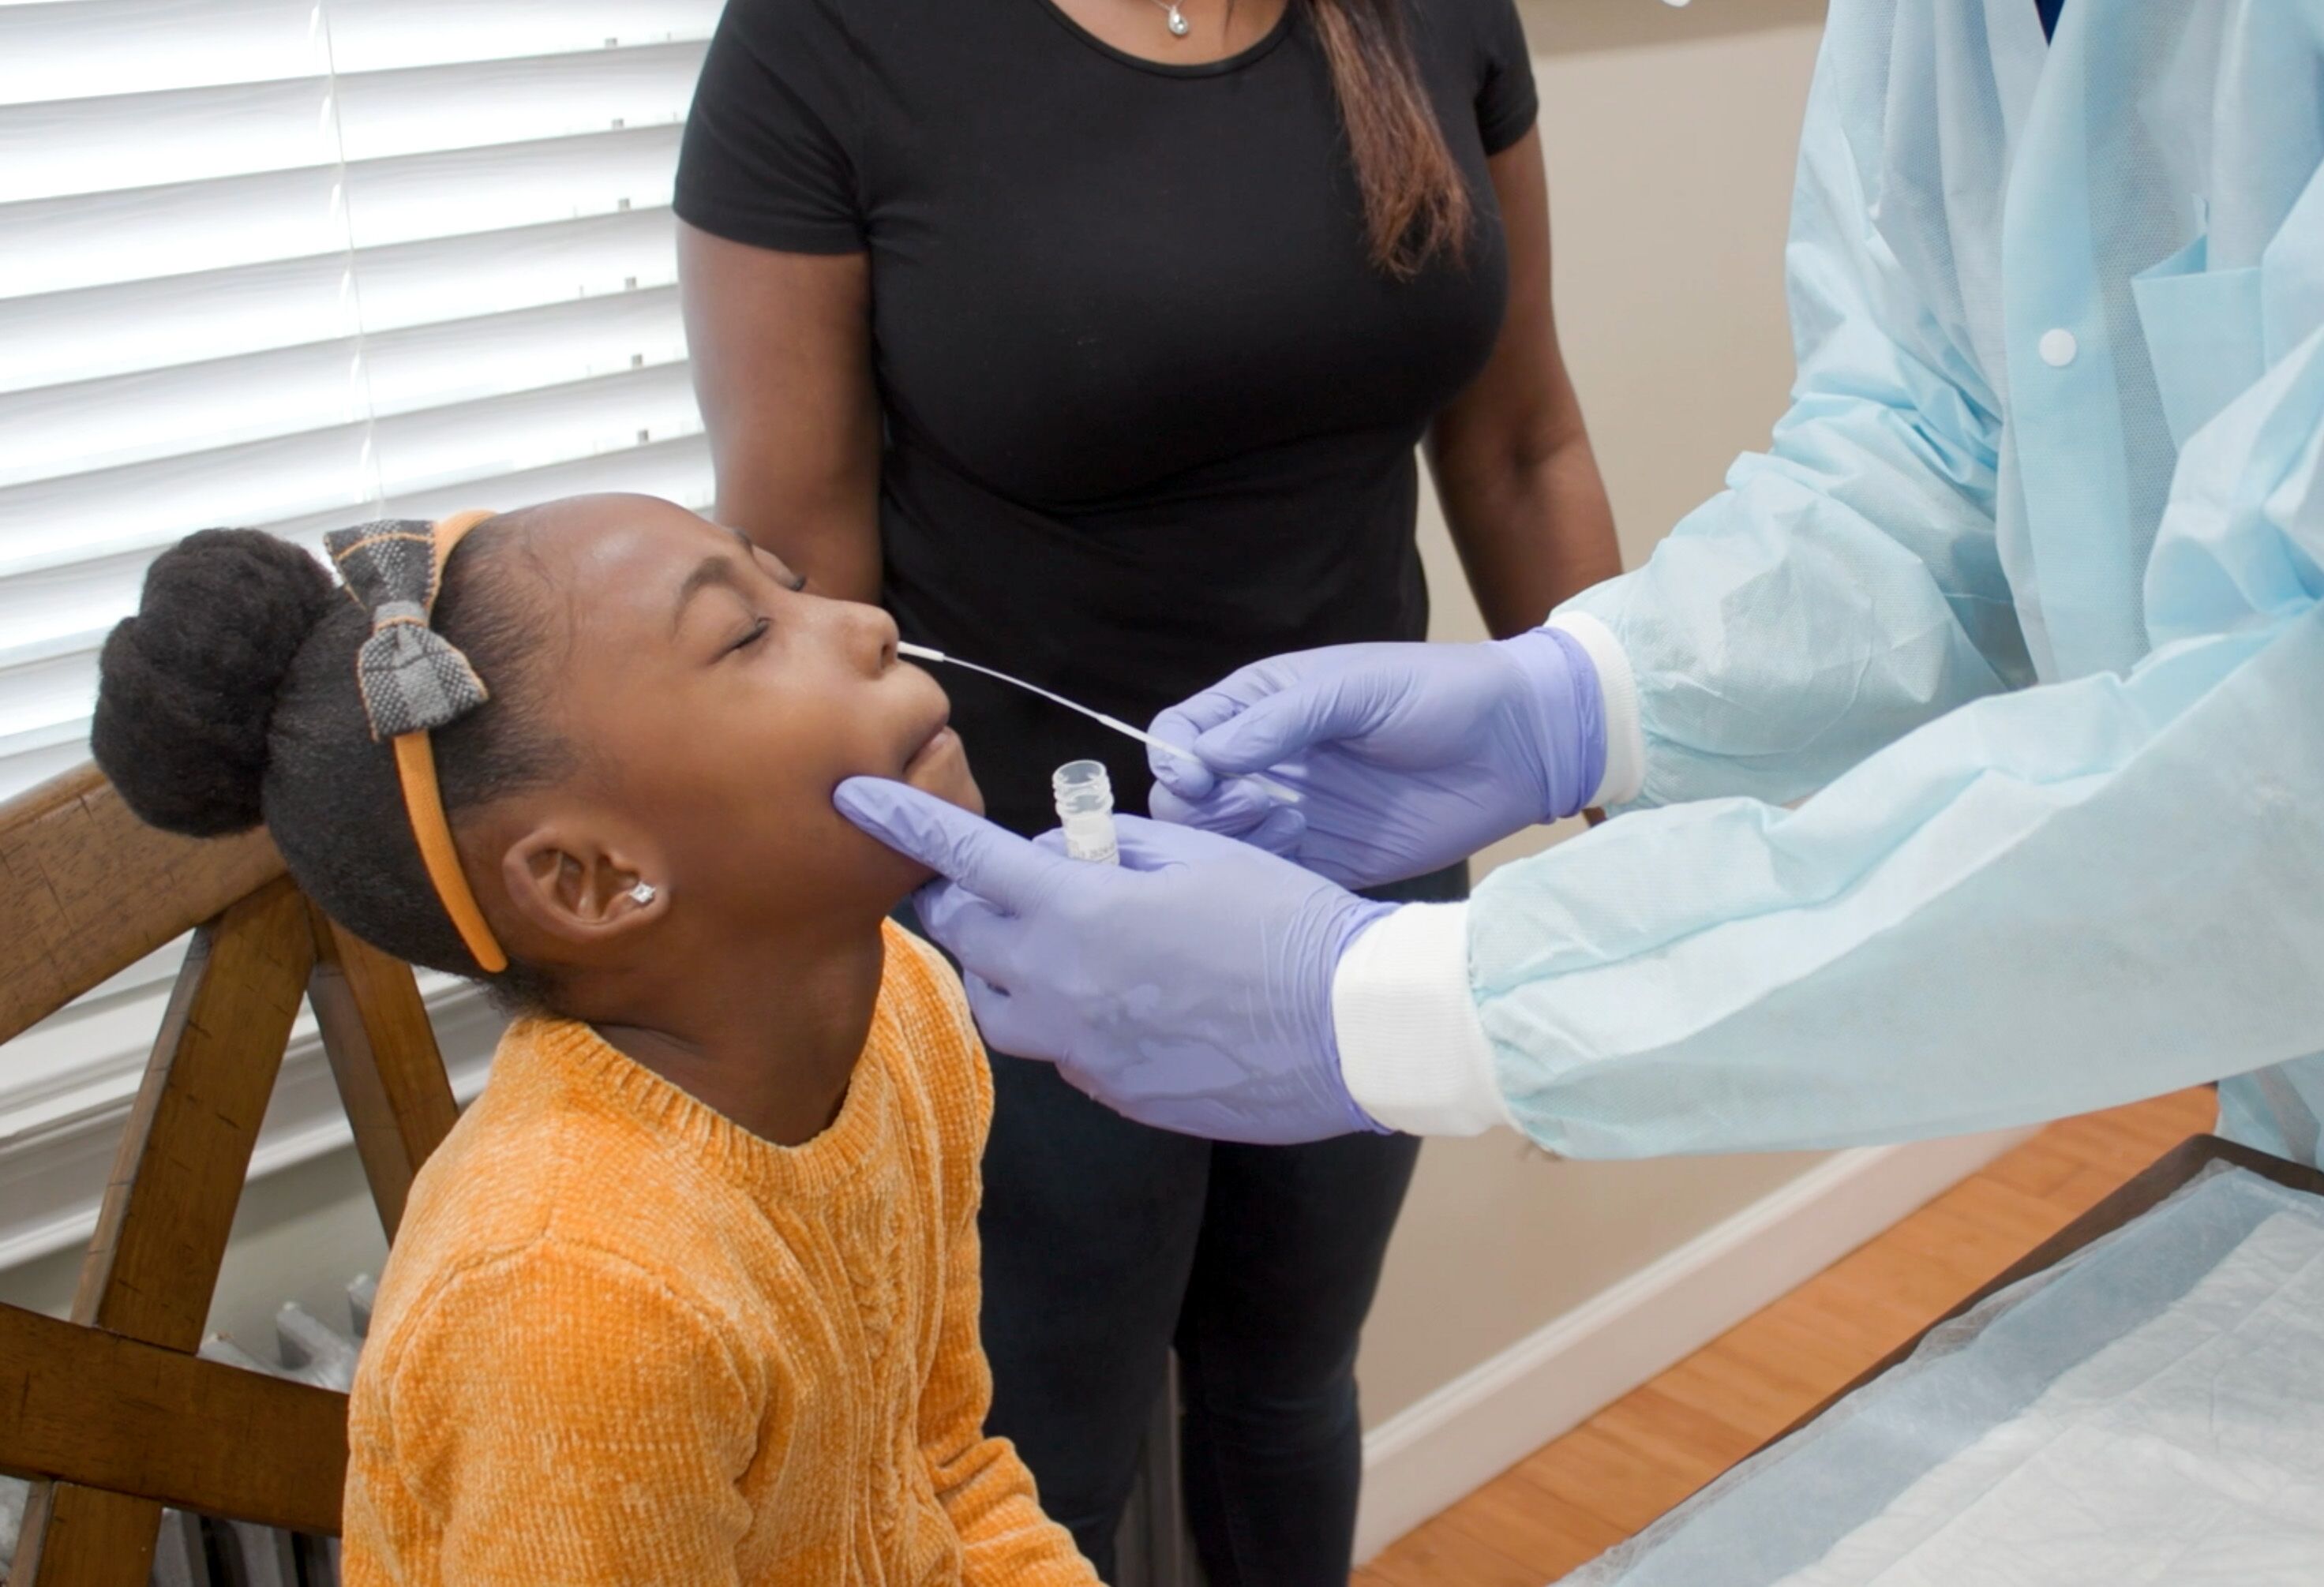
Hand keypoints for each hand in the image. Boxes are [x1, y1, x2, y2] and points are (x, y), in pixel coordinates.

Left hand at [834, 778, 1394, 1143]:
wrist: (1351, 1027)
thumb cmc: (1287, 923)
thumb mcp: (1197, 854)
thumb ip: (1110, 849)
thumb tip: (1067, 855)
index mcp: (1076, 909)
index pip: (961, 856)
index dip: (899, 820)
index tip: (851, 798)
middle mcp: (1058, 984)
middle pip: (962, 936)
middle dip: (957, 900)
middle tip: (980, 881)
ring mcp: (1080, 1049)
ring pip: (996, 1005)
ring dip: (1003, 966)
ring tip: (1054, 943)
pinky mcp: (1111, 1091)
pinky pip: (1057, 1049)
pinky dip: (1064, 1016)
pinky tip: (1121, 997)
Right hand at [1146, 628, 1604, 888]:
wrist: (1518, 746)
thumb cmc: (1438, 694)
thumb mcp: (1354, 688)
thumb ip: (1278, 720)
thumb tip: (1205, 757)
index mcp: (1262, 706)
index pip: (1182, 733)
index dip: (1174, 758)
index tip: (1202, 777)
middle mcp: (1267, 762)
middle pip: (1187, 797)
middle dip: (1198, 807)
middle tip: (1251, 804)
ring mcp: (1293, 813)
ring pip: (1220, 843)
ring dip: (1231, 840)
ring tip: (1286, 825)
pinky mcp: (1326, 859)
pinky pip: (1270, 876)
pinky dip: (1265, 873)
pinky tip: (1301, 849)